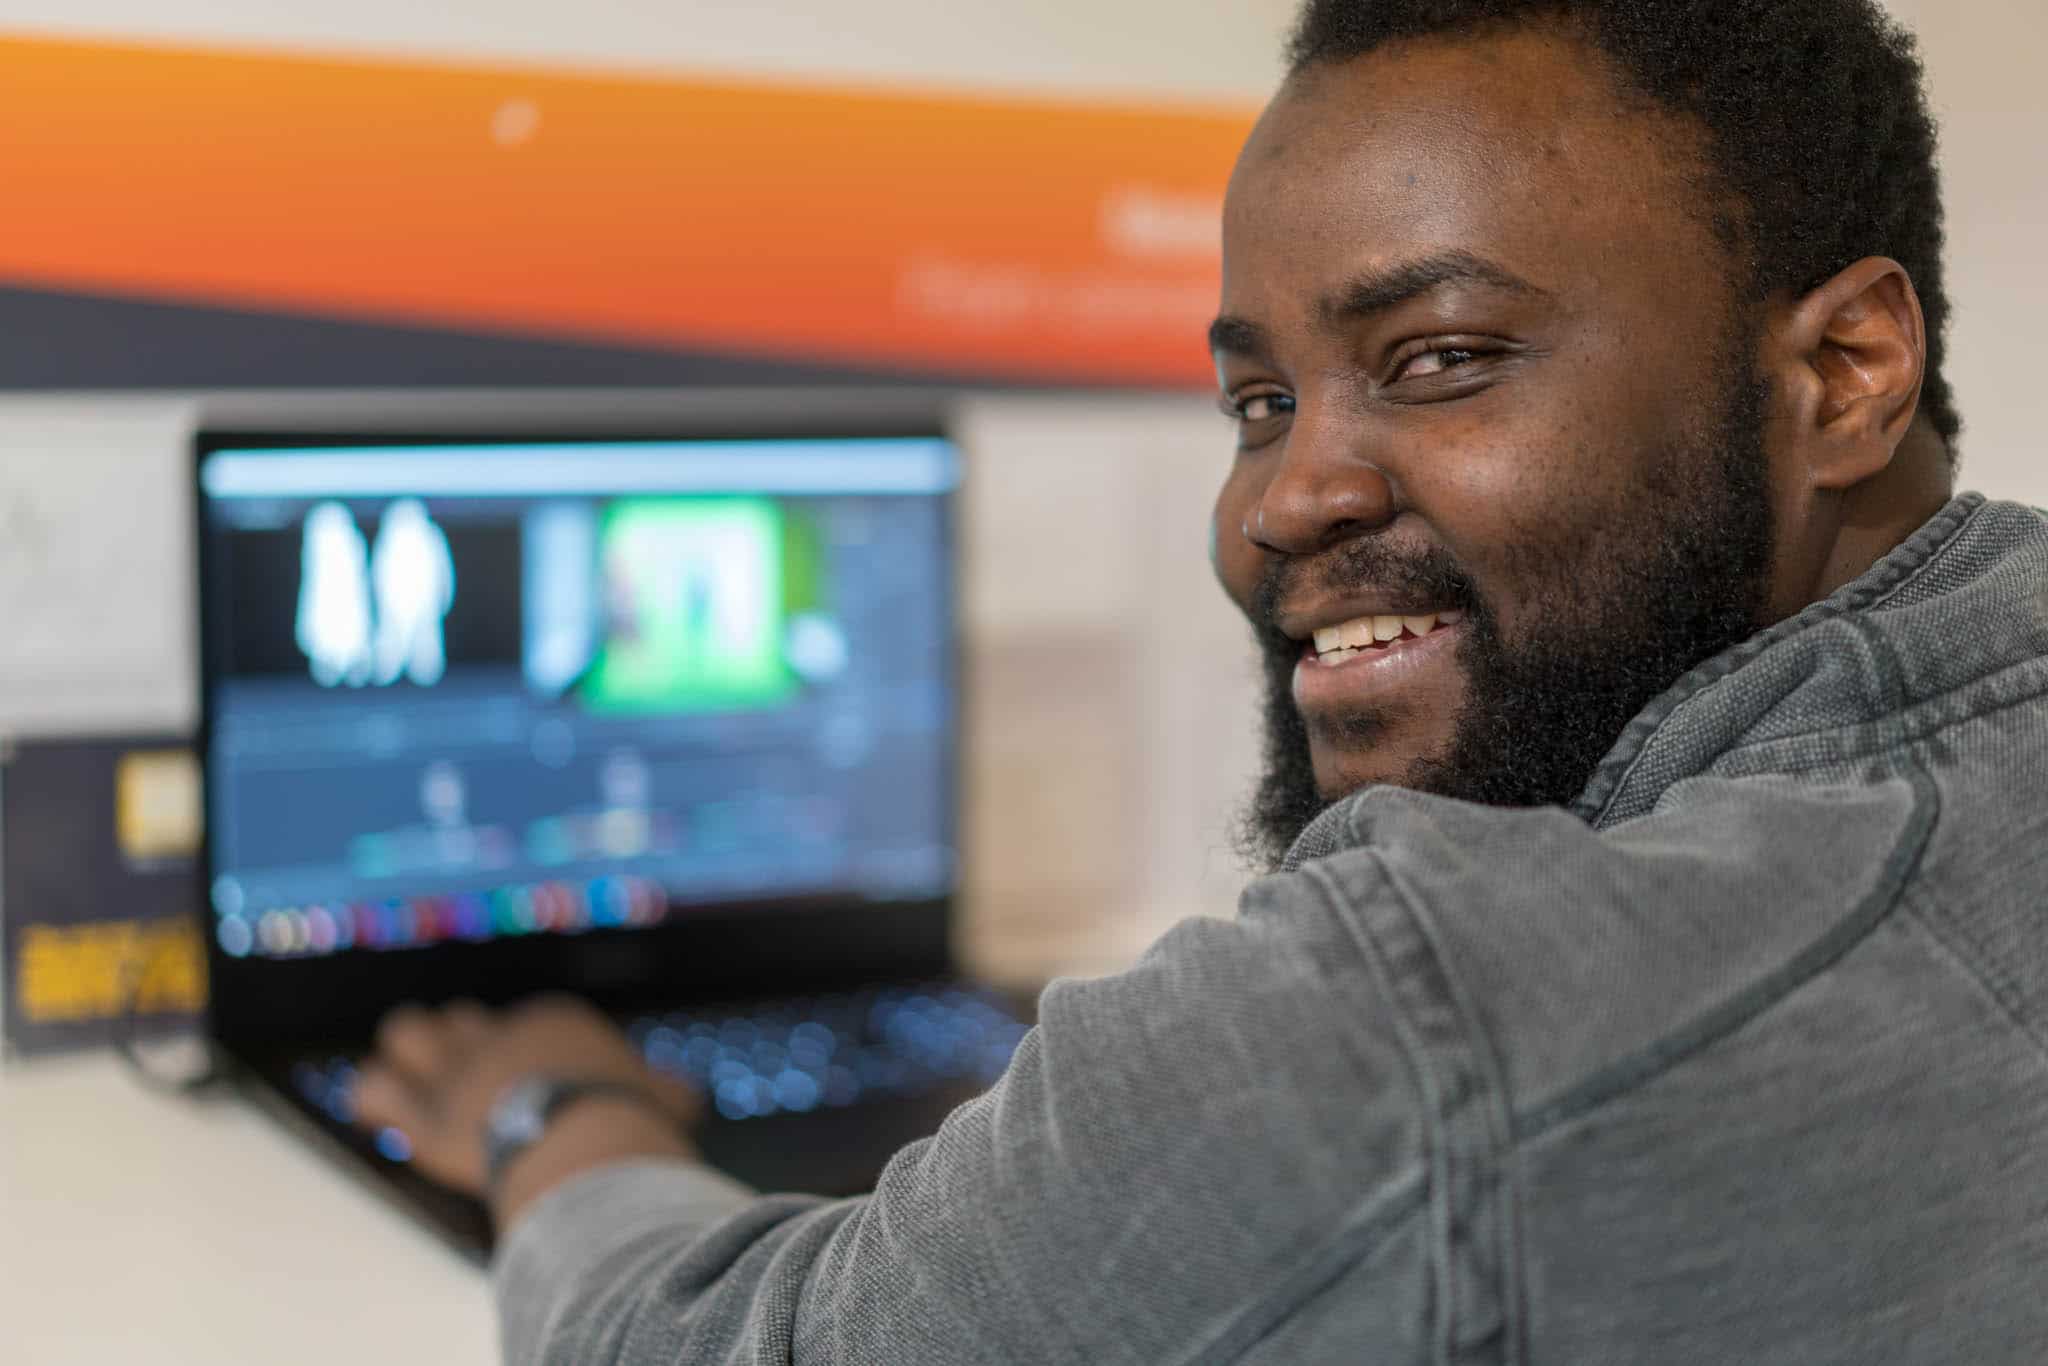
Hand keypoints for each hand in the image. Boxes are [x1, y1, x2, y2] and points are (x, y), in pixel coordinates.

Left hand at [354, 995, 700, 1198]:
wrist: (590, 1145)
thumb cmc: (633, 1122)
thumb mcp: (662, 1097)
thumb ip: (663, 1091)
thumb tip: (687, 1096)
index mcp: (554, 1023)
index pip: (520, 1023)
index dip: (515, 1052)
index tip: (525, 1081)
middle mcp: (499, 1036)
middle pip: (459, 1018)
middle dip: (458, 1046)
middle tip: (467, 1082)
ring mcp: (457, 1073)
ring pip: (407, 1030)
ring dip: (410, 1054)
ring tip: (416, 1082)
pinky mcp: (425, 1118)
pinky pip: (375, 1088)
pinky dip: (376, 1096)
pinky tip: (384, 1110)